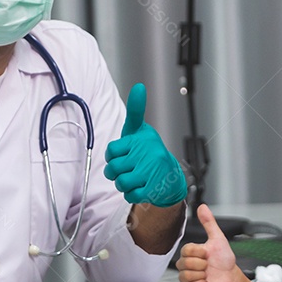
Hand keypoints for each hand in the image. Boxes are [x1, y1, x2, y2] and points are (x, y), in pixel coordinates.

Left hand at [103, 84, 187, 206]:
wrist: (171, 178)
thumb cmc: (149, 153)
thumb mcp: (140, 131)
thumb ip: (136, 111)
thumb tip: (139, 87)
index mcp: (143, 139)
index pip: (111, 151)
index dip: (113, 156)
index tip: (122, 155)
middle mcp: (149, 154)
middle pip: (113, 168)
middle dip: (116, 172)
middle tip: (126, 169)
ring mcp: (152, 172)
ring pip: (121, 182)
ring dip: (123, 184)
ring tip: (133, 178)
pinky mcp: (154, 189)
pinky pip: (130, 195)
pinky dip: (131, 194)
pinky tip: (140, 187)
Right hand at [176, 204, 238, 281]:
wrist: (231, 277)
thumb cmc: (224, 259)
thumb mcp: (218, 238)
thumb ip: (209, 222)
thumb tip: (202, 207)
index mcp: (191, 252)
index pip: (186, 250)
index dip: (199, 252)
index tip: (207, 254)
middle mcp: (187, 264)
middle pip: (184, 263)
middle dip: (201, 264)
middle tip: (208, 265)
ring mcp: (187, 277)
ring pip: (185, 275)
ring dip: (201, 275)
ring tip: (207, 274)